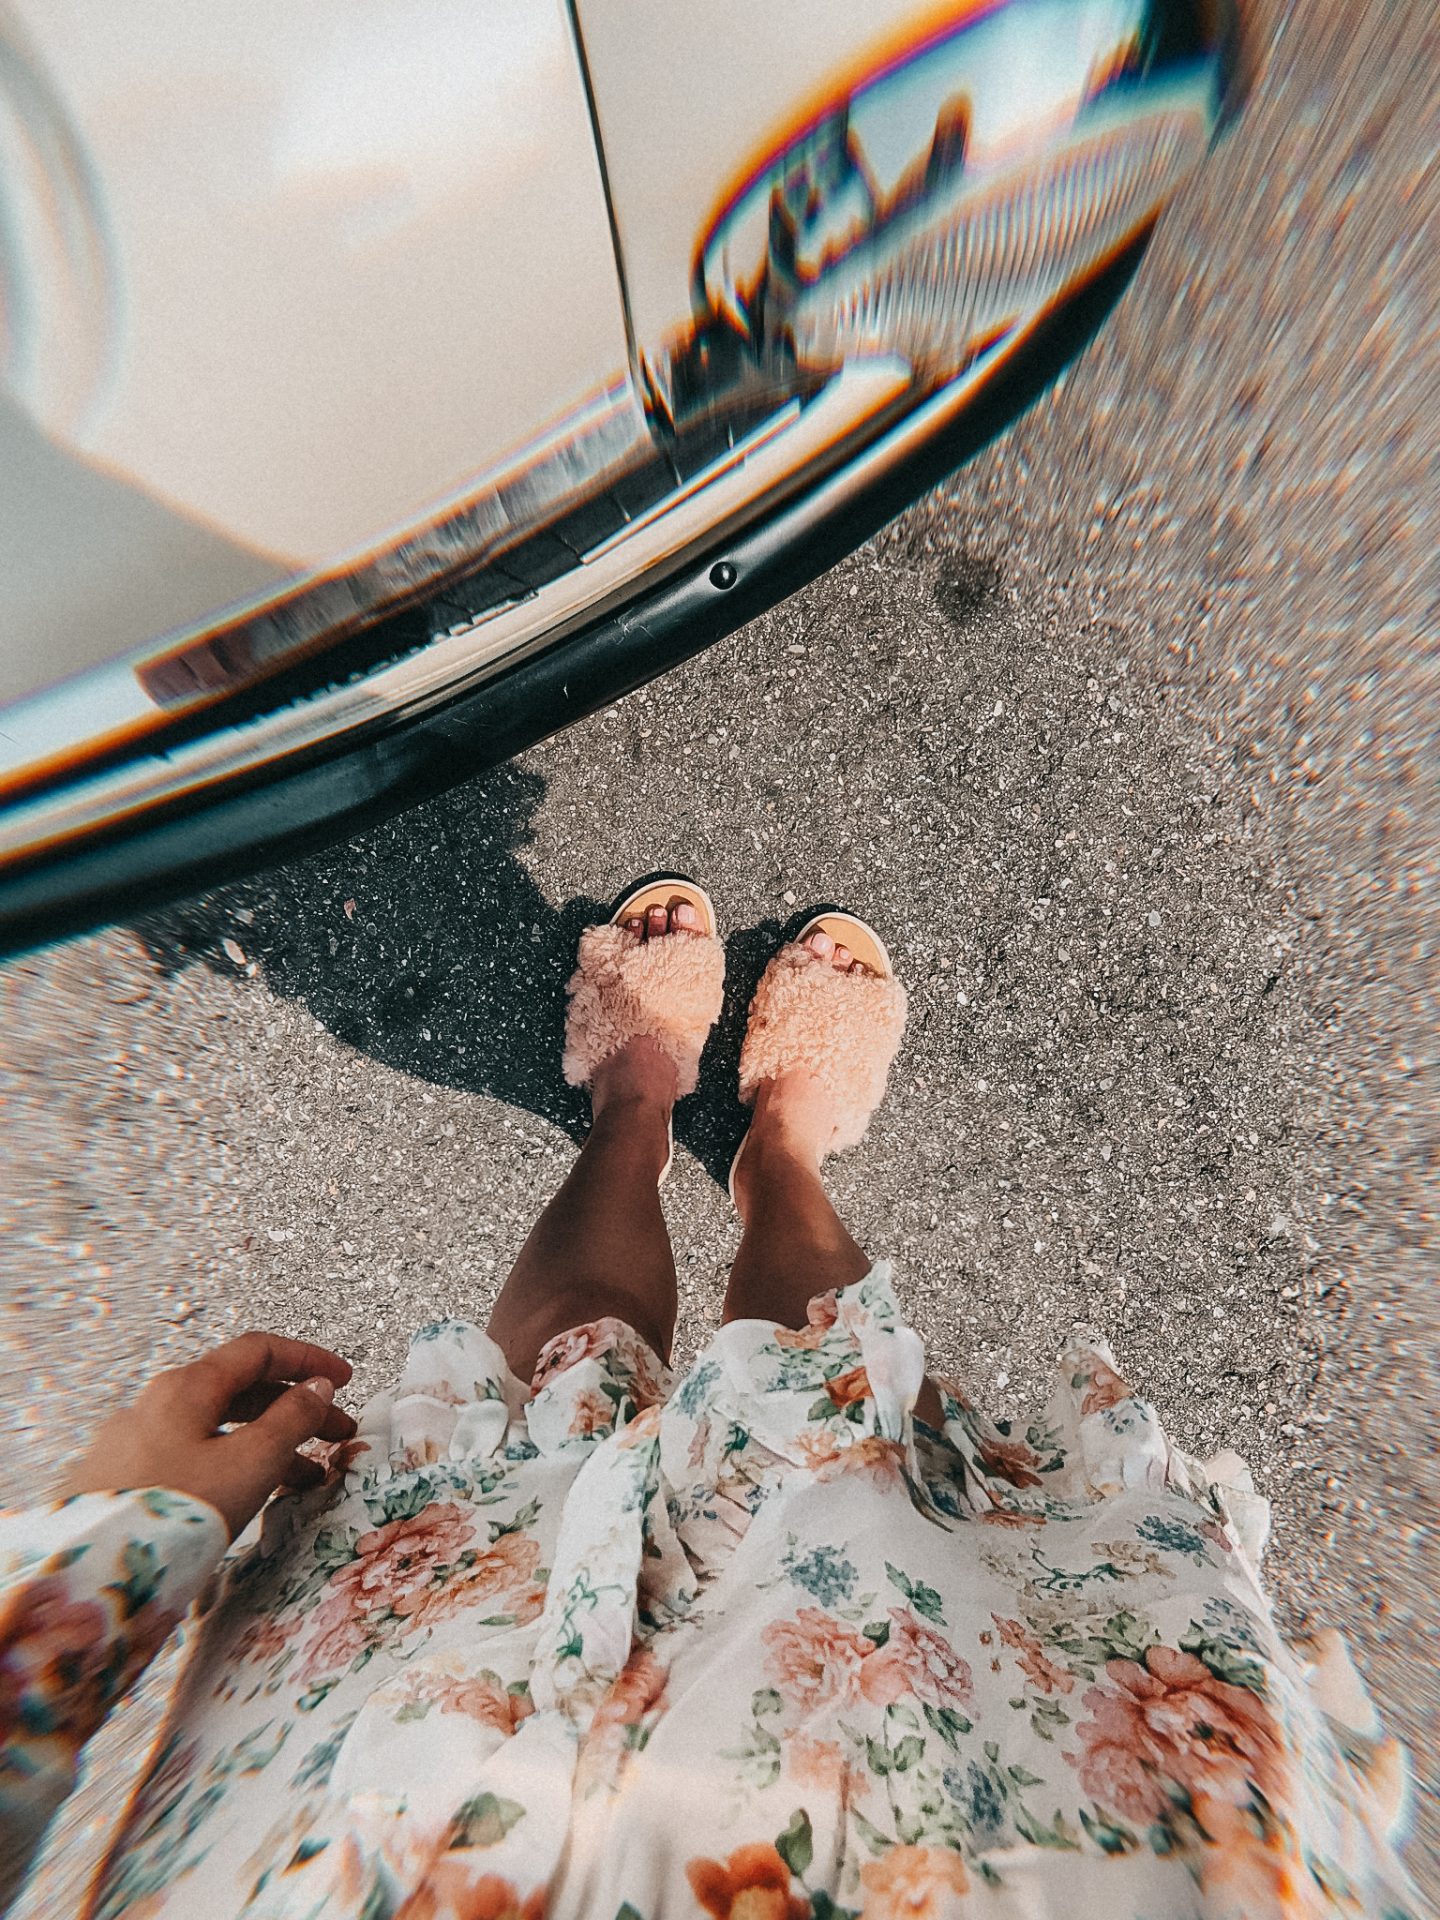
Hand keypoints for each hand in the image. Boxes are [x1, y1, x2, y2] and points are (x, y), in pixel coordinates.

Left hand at [60, 1332, 356, 1539]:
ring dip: (267, 1444)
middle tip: (336, 1433)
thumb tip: (317, 1389)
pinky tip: (248, 1495)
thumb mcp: (251, 1463)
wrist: (94, 1571)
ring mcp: (134, 1443)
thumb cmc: (175, 1512)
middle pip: (239, 1391)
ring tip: (306, 1478)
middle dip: (294, 1410)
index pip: (257, 1351)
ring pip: (216, 1429)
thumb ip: (291, 1421)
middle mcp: (156, 1405)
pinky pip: (191, 1456)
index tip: (341, 1378)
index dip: (306, 1360)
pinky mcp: (122, 1480)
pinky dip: (232, 1465)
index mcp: (187, 1388)